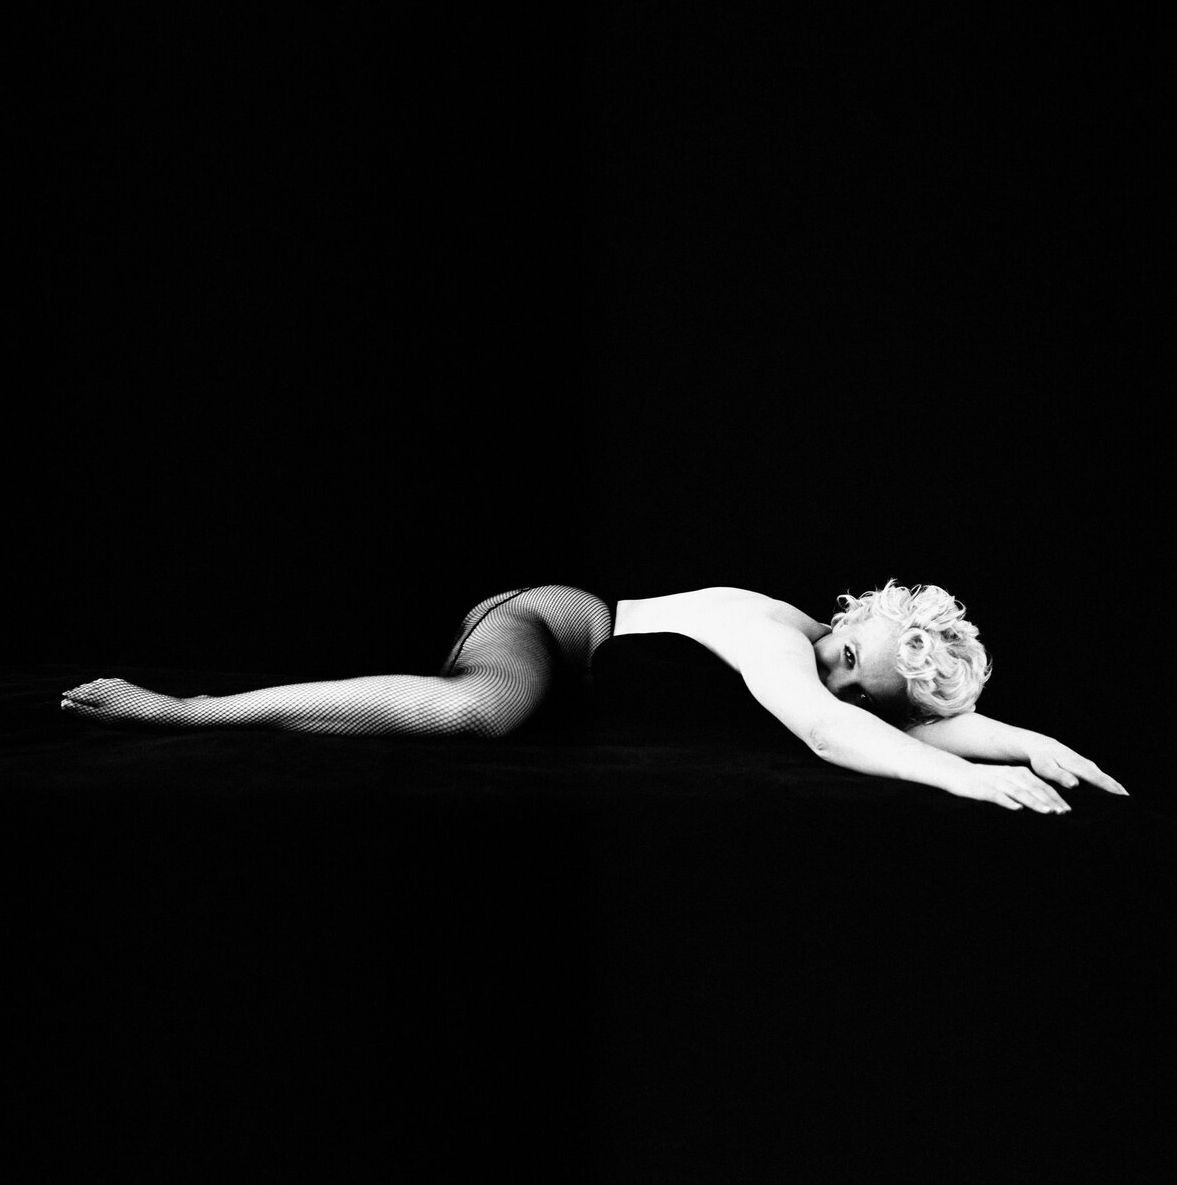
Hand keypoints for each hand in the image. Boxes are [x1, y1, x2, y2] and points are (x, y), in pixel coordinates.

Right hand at [948, 764, 1073, 813]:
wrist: (955, 772)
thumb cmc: (983, 780)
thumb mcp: (1006, 780)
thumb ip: (1023, 788)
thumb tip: (1044, 802)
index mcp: (1018, 773)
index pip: (1041, 786)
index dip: (1055, 797)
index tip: (1067, 810)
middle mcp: (1010, 776)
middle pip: (1034, 789)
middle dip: (1050, 801)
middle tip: (1063, 813)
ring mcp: (997, 782)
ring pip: (1019, 792)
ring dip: (1034, 802)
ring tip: (1047, 812)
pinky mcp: (983, 789)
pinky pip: (997, 796)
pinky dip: (1008, 802)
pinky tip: (1017, 809)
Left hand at [1024, 737, 1127, 797]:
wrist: (1042, 747)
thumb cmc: (1042, 760)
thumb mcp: (1047, 768)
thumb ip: (1060, 776)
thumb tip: (1075, 785)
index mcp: (1079, 767)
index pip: (1099, 780)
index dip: (1112, 791)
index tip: (1124, 801)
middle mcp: (1088, 766)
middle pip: (1108, 781)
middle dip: (1120, 793)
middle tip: (1132, 808)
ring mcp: (1090, 766)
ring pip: (1108, 779)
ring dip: (1119, 790)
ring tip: (1129, 805)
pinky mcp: (1089, 769)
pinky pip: (1104, 779)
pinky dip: (1113, 787)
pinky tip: (1118, 796)